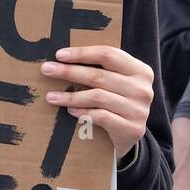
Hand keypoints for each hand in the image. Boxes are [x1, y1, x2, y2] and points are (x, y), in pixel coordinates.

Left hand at [41, 45, 153, 159]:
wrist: (130, 136)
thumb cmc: (117, 103)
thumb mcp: (116, 82)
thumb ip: (101, 70)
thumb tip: (62, 58)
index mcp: (140, 70)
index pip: (108, 54)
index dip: (82, 53)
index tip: (59, 55)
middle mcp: (142, 89)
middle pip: (99, 75)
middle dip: (69, 72)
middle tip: (47, 70)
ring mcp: (139, 110)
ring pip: (98, 96)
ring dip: (70, 96)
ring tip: (51, 96)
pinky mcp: (132, 129)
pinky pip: (101, 116)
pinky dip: (83, 112)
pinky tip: (69, 111)